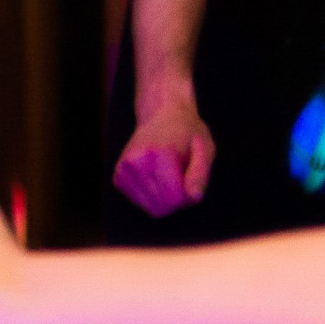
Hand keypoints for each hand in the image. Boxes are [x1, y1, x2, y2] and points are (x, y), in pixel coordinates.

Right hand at [113, 97, 214, 216]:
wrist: (161, 114)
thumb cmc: (187, 132)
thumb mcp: (206, 147)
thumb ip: (200, 174)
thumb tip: (193, 197)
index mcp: (158, 153)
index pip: (176, 199)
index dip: (190, 194)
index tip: (193, 173)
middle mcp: (135, 162)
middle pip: (163, 207)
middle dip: (178, 199)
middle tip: (183, 175)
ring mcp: (123, 170)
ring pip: (152, 209)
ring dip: (166, 199)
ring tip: (170, 174)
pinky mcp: (118, 177)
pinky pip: (142, 204)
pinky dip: (154, 197)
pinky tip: (157, 178)